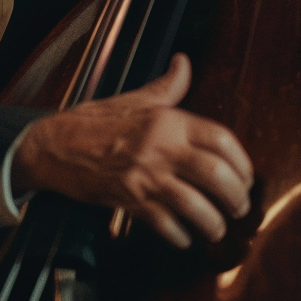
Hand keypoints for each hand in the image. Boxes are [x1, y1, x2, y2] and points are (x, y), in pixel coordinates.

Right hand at [11, 53, 252, 248]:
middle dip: (236, 197)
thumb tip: (183, 63)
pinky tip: (184, 237)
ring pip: (195, 206)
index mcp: (167, 121)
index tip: (246, 176)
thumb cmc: (93, 122)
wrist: (53, 146)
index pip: (220, 139)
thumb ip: (166, 87)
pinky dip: (180, 236)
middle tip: (239, 207)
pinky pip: (165, 225)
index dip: (242, 161)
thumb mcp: (134, 100)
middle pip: (215, 175)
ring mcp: (145, 177)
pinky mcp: (129, 202)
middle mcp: (160, 148)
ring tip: (217, 229)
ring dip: (212, 223)